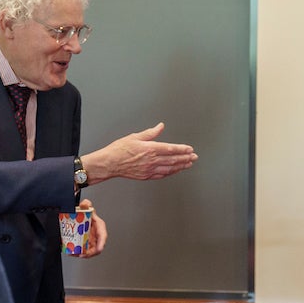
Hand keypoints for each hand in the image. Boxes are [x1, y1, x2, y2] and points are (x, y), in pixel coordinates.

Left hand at [77, 198, 107, 257]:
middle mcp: (96, 235)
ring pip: (88, 251)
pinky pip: (82, 250)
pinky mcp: (84, 243)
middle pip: (96, 247)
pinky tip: (70, 252)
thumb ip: (86, 204)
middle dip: (89, 253)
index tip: (99, 249)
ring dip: (81, 254)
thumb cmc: (87, 212)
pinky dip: (76, 252)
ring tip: (74, 254)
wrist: (82, 215)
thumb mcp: (86, 207)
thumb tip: (85, 204)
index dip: (102, 243)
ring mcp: (90, 240)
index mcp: (100, 226)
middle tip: (81, 254)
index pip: (103, 236)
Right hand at [81, 122, 197, 182]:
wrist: (109, 163)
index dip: (182, 149)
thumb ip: (150, 133)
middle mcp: (151, 160)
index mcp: (150, 149)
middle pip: (173, 160)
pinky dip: (171, 173)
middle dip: (185, 158)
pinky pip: (162, 175)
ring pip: (170, 169)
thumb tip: (160, 126)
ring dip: (181, 166)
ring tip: (189, 164)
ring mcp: (149, 170)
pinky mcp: (146, 176)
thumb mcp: (135, 137)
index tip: (190, 149)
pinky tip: (175, 171)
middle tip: (194, 157)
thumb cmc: (119, 150)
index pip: (170, 149)